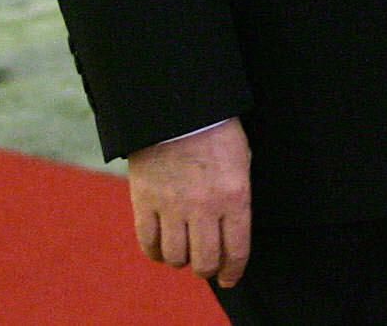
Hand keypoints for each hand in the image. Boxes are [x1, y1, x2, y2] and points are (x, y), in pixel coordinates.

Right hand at [127, 118, 250, 287]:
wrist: (177, 108)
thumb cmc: (217, 131)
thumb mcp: (241, 162)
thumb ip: (236, 199)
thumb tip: (229, 233)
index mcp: (235, 196)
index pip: (236, 250)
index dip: (233, 271)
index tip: (230, 278)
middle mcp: (204, 207)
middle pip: (204, 262)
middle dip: (208, 269)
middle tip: (207, 265)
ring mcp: (172, 206)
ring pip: (175, 257)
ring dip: (181, 259)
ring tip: (184, 249)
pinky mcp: (144, 202)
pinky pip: (148, 243)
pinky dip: (155, 251)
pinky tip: (162, 245)